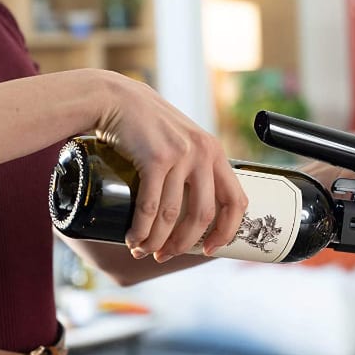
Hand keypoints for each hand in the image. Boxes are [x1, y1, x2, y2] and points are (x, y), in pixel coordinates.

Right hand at [93, 71, 247, 261]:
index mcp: (215, 153)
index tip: (212, 249)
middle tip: (167, 255)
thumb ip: (194, 166)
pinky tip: (134, 240)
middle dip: (185, 243)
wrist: (118, 99)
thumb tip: (196, 211)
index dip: (227, 231)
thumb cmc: (148, 126)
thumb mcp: (183, 142)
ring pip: (174, 215)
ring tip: (144, 250)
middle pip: (204, 215)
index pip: (236, 201)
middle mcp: (203, 153)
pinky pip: (151, 206)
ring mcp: (181, 155)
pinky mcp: (156, 158)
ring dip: (158, 240)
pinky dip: (141, 229)